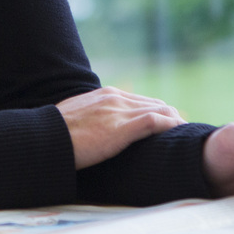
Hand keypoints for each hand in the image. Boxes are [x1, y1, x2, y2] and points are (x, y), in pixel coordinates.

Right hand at [56, 87, 185, 168]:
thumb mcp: (77, 118)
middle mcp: (115, 98)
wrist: (46, 138)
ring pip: (160, 111)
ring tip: (187, 135)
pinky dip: (171, 126)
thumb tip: (96, 131)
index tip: (167, 125)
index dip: (157, 112)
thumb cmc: (56, 133)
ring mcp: (119, 111)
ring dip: (175, 122)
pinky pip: (155, 122)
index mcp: (105, 95)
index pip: (140, 101)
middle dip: (171, 117)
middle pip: (155, 104)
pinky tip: (180, 133)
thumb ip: (93, 118)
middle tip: (182, 133)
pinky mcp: (122, 127)